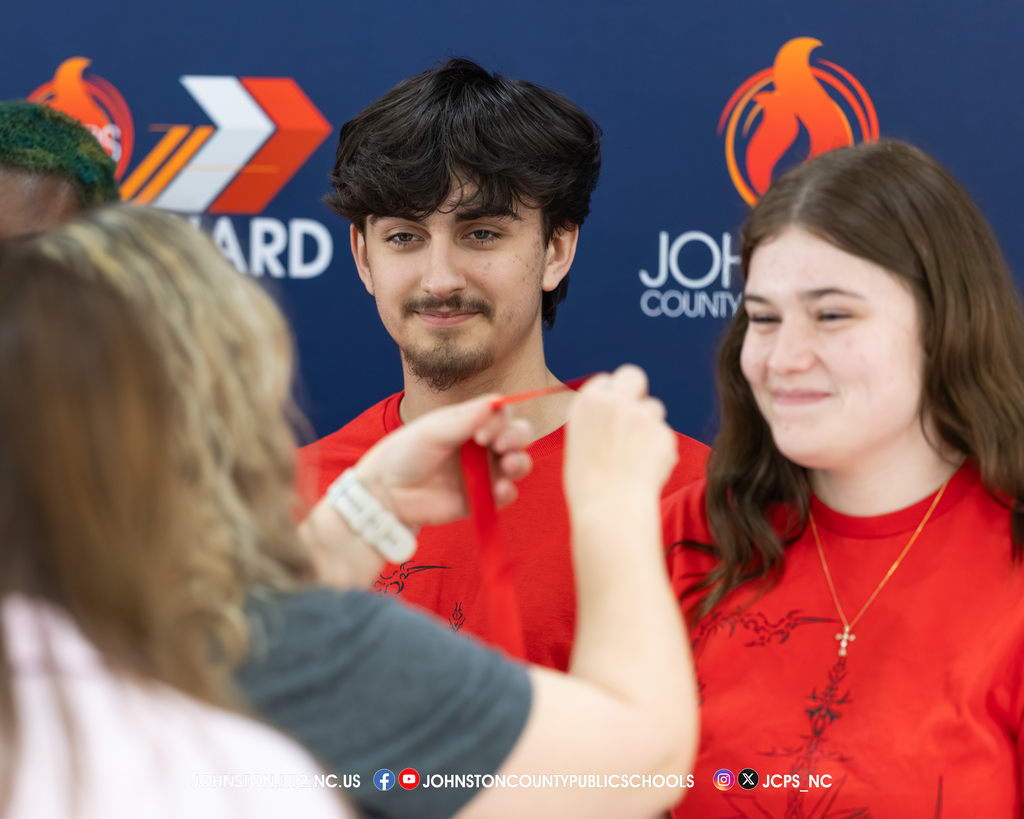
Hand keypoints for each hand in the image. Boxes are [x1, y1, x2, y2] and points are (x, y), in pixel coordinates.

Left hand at [354, 396, 532, 527]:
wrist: (386, 491)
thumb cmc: (404, 453)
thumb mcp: (431, 432)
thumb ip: (464, 421)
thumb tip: (495, 403)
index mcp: (470, 423)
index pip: (501, 414)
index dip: (501, 420)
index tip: (482, 434)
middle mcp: (481, 446)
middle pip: (517, 435)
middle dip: (517, 438)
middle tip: (501, 446)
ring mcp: (483, 472)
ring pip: (518, 463)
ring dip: (520, 462)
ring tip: (509, 465)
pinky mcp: (481, 498)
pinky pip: (505, 495)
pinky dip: (508, 492)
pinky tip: (500, 490)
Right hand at [564, 365, 676, 513]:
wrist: (611, 511)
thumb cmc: (587, 485)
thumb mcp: (578, 442)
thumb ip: (596, 420)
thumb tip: (613, 414)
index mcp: (588, 401)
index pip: (605, 380)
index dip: (609, 396)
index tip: (611, 413)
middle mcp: (616, 401)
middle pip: (632, 376)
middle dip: (635, 390)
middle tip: (633, 415)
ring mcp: (643, 415)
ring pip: (654, 407)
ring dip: (649, 425)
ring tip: (634, 457)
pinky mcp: (665, 434)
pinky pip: (665, 435)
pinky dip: (659, 449)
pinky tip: (645, 471)